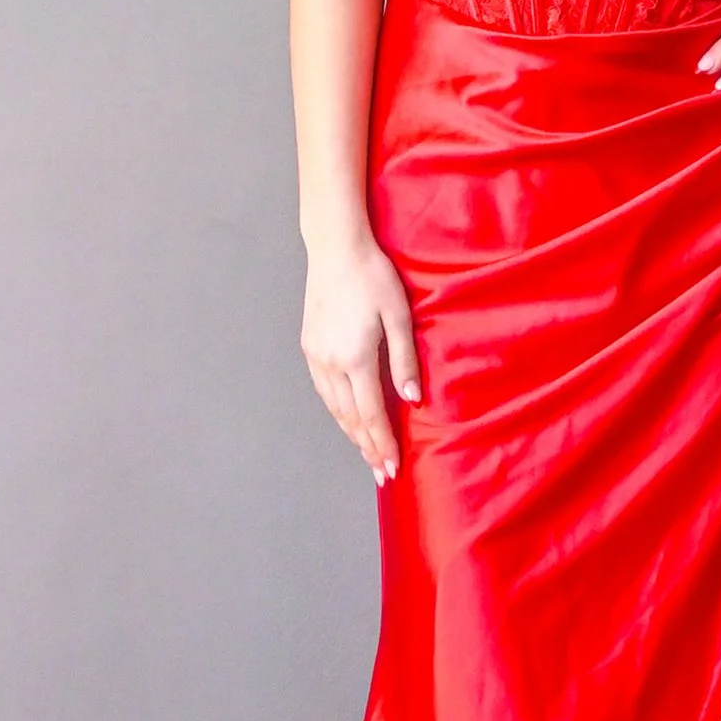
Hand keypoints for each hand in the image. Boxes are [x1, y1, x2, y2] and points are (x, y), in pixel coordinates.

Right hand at [301, 234, 421, 480]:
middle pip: (350, 418)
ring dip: (351, 432)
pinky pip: (324, 389)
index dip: (382, 443)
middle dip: (367, 447)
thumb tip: (411, 400)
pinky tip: (347, 417)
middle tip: (381, 473)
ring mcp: (315, 355)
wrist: (336, 248)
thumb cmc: (373, 276)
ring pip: (334, 407)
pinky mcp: (309, 345)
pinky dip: (337, 410)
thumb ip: (404, 361)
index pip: (371, 414)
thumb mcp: (399, 316)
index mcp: (355, 358)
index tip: (392, 467)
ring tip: (366, 452)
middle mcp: (330, 362)